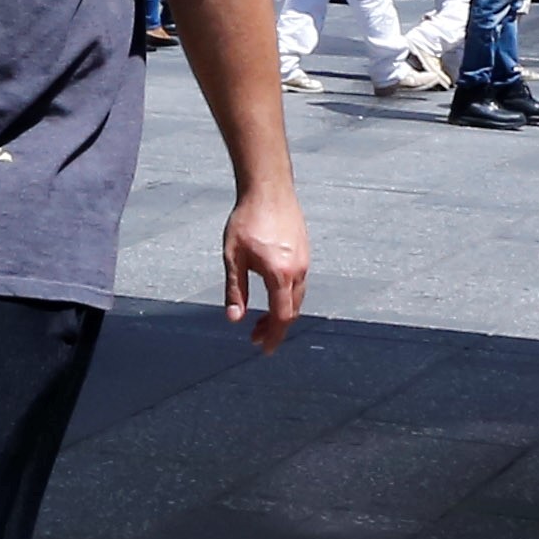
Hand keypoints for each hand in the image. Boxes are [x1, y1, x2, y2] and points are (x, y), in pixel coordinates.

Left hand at [224, 184, 307, 351]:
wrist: (269, 189)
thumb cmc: (247, 220)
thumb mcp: (233, 258)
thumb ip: (235, 290)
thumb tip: (234, 319)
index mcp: (280, 275)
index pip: (282, 316)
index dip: (273, 335)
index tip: (263, 348)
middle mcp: (299, 271)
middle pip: (292, 310)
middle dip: (276, 328)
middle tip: (256, 338)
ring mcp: (305, 261)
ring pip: (298, 297)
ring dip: (282, 313)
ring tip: (261, 321)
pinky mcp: (305, 252)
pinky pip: (300, 283)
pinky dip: (288, 297)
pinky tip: (273, 296)